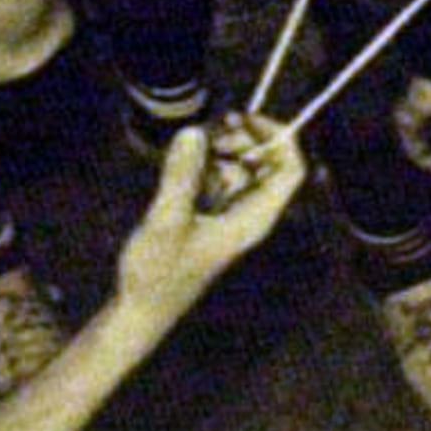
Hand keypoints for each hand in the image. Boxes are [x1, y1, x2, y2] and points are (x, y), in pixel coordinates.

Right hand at [118, 113, 306, 316]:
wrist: (141, 310)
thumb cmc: (157, 274)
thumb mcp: (165, 221)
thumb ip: (181, 176)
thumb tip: (194, 131)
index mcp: (253, 219)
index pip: (289, 170)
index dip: (276, 136)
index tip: (240, 119)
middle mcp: (249, 214)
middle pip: (268, 162)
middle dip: (245, 137)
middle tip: (211, 128)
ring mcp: (230, 214)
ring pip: (242, 167)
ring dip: (223, 148)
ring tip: (192, 142)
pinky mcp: (210, 215)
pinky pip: (220, 179)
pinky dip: (207, 164)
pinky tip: (182, 161)